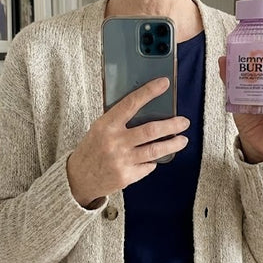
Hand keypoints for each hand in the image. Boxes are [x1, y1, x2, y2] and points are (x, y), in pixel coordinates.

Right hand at [67, 77, 189, 206]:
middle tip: (184, 122)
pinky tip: (155, 158)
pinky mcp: (126, 176)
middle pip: (150, 130)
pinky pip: (148, 166)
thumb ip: (118, 120)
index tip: (164, 83)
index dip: (149, 92)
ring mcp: (121, 161)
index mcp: (106, 125)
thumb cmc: (92, 149)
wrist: (78, 178)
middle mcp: (114, 142)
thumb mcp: (99, 129)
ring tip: (182, 140)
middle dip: (172, 125)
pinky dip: (153, 161)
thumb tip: (147, 107)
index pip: (130, 104)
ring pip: (155, 151)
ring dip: (172, 144)